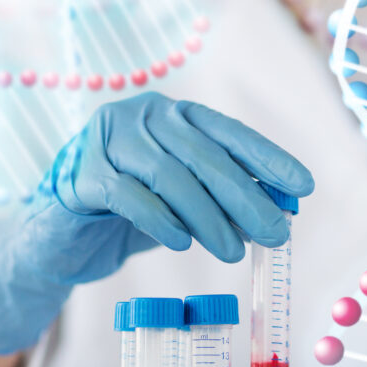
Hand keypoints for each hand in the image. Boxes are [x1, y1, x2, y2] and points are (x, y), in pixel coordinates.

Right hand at [0, 92, 313, 354]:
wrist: (64, 235)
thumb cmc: (133, 215)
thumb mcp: (186, 205)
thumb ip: (224, 200)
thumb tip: (280, 213)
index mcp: (173, 115)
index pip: (230, 134)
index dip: (269, 159)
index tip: (303, 188)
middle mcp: (143, 117)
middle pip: (205, 156)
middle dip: (247, 197)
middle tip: (276, 234)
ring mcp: (110, 141)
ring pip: (171, 177)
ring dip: (209, 218)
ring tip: (233, 251)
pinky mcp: (84, 174)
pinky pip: (130, 197)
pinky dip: (160, 221)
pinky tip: (180, 243)